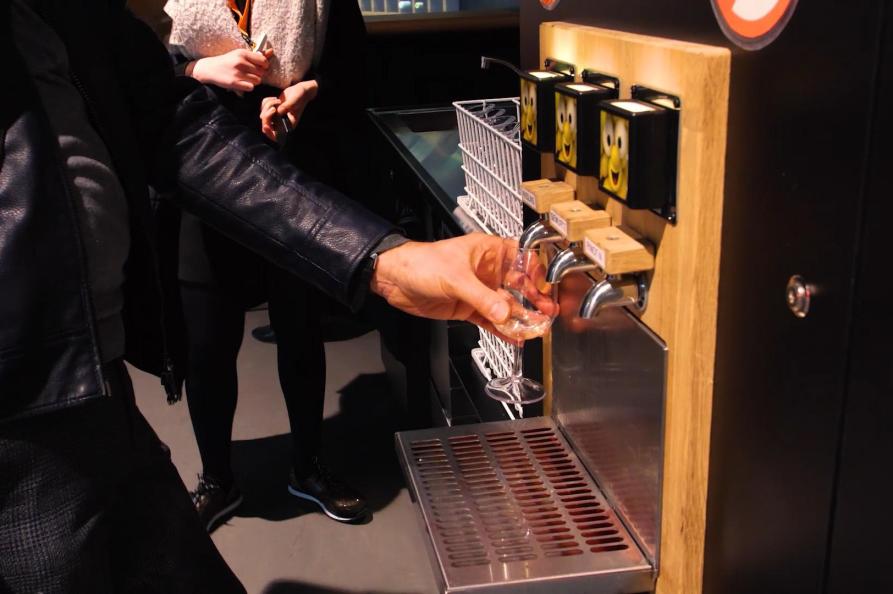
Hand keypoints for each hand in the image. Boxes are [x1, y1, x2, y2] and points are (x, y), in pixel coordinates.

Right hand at [188, 48, 271, 92]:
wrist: (210, 68)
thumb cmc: (228, 61)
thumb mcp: (240, 55)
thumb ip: (257, 55)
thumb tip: (271, 51)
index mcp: (243, 53)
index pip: (263, 61)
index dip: (264, 66)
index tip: (259, 67)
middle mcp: (240, 62)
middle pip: (262, 72)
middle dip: (258, 74)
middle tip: (250, 73)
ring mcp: (237, 73)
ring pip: (257, 81)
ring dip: (254, 81)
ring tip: (245, 78)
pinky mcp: (234, 83)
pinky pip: (251, 87)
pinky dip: (248, 86)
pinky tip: (242, 83)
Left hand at [260, 79, 318, 140]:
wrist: (299, 90)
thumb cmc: (300, 97)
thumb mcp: (294, 102)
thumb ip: (285, 107)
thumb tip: (276, 112)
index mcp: (288, 125)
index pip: (276, 135)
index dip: (269, 133)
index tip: (266, 126)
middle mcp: (280, 122)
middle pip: (266, 125)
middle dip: (267, 115)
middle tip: (273, 107)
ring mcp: (275, 116)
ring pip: (263, 114)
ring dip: (268, 105)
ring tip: (278, 100)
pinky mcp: (272, 109)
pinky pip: (263, 107)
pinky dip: (267, 101)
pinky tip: (275, 98)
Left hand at [370, 234, 556, 340]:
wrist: (395, 279)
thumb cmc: (422, 263)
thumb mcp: (456, 278)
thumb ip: (482, 298)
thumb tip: (505, 314)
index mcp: (489, 251)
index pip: (522, 258)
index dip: (536, 273)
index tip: (546, 289)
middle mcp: (488, 270)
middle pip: (519, 286)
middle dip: (534, 300)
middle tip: (548, 314)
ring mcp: (479, 290)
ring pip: (506, 306)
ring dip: (520, 318)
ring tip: (536, 330)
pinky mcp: (469, 308)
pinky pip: (491, 320)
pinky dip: (503, 329)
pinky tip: (515, 337)